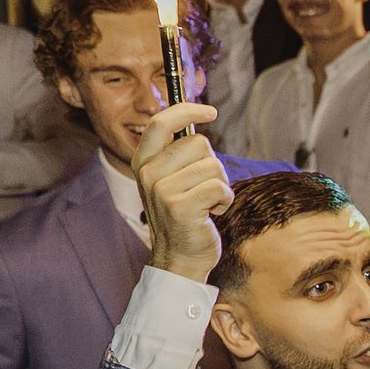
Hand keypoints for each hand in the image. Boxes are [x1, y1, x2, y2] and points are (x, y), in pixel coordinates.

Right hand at [130, 103, 233, 279]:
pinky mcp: (181, 207)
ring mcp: (162, 190)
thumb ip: (179, 152)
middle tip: (203, 188)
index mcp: (144, 162)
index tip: (210, 111)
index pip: (161, 123)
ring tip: (206, 203)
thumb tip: (198, 115)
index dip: (187, 111)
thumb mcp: (173, 179)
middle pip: (199, 144)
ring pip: (213, 166)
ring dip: (220, 185)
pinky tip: (212, 213)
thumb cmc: (185, 214)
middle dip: (212, 165)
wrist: (180, 257)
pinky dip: (225, 200)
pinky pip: (220, 187)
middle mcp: (148, 173)